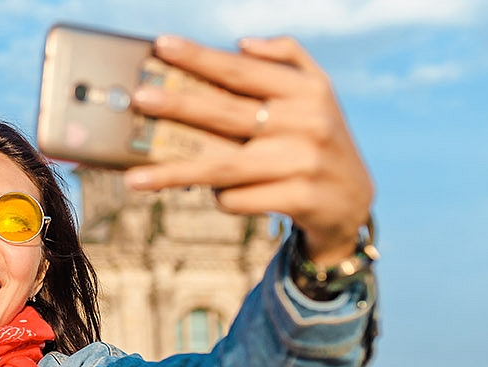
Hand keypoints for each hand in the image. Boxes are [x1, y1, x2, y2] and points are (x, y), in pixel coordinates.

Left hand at [125, 35, 373, 266]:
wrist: (353, 200)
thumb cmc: (316, 137)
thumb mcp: (316, 92)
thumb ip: (286, 58)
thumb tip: (241, 43)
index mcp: (308, 89)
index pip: (241, 71)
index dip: (200, 57)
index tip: (161, 46)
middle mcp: (308, 122)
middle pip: (226, 114)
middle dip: (178, 106)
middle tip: (139, 99)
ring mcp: (304, 162)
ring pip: (223, 166)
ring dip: (174, 173)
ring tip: (134, 179)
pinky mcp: (300, 199)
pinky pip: (237, 199)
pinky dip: (220, 197)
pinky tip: (218, 195)